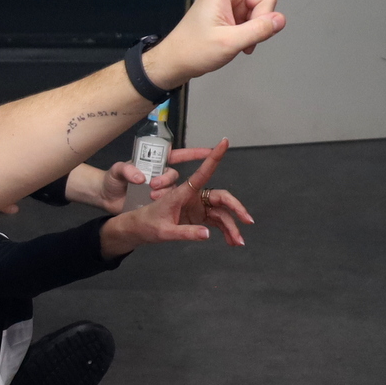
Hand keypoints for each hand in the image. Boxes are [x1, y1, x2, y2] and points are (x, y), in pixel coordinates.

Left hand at [98, 139, 253, 256]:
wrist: (138, 229)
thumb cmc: (146, 224)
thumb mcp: (163, 231)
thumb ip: (184, 233)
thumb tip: (207, 234)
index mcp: (183, 193)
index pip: (202, 173)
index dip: (214, 157)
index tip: (224, 142)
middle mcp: (193, 196)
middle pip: (221, 197)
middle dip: (236, 208)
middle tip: (248, 220)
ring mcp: (197, 207)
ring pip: (222, 213)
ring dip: (232, 226)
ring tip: (238, 242)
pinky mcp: (198, 216)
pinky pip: (217, 222)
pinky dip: (226, 231)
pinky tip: (231, 241)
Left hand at [145, 0, 285, 88]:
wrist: (175, 63)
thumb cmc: (192, 50)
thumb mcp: (227, 43)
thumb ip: (257, 31)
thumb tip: (280, 20)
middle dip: (261, 19)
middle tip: (241, 38)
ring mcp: (232, 3)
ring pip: (263, 11)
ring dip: (255, 29)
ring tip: (235, 41)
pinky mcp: (234, 14)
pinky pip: (256, 20)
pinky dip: (252, 33)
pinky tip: (239, 44)